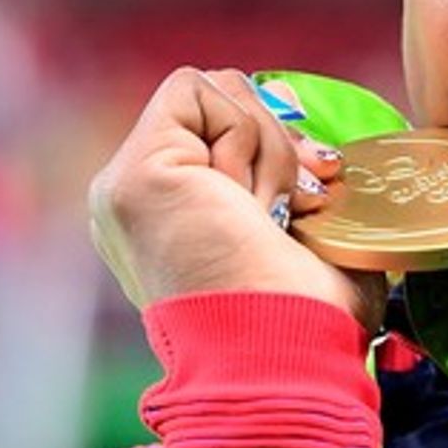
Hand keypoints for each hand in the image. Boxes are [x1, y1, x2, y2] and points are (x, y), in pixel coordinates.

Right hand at [88, 67, 385, 328]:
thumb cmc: (316, 321)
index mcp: (178, 223)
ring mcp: (128, 189)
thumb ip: (302, 192)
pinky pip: (195, 90)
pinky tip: (248, 201)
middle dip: (280, 140)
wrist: (289, 357)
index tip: (319, 178)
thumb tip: (318, 156)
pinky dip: (244, 135)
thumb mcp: (317, 243)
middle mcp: (143, 205)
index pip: (223, 133)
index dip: (279, 141)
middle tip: (302, 199)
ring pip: (214, 91)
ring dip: (269, 146)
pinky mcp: (135, 176)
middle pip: (220, 104)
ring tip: (270, 213)